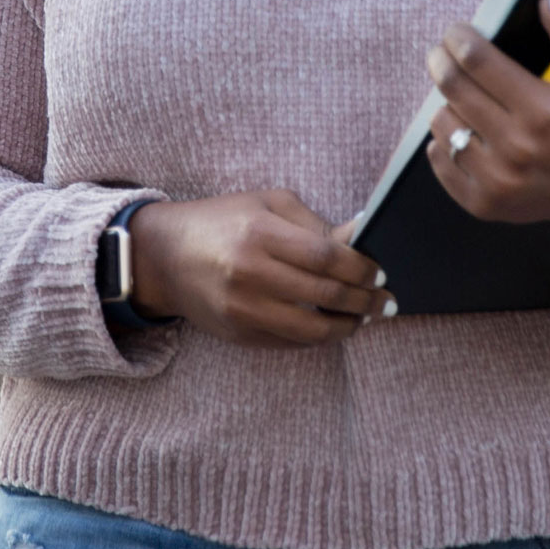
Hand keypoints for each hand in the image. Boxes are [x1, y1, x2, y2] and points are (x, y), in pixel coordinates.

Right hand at [128, 191, 387, 347]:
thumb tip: (362, 237)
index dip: (361, 268)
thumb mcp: (267, 206)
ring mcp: (242, 309)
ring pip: (312, 330)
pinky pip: (290, 342)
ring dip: (347, 327)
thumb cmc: (222, 221)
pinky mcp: (238, 334)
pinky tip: (332, 327)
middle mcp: (250, 273)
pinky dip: (318, 338)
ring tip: (363, 319)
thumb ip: (315, 224)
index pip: (327, 256)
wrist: (163, 256)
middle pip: (325, 294)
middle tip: (386, 302)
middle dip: (364, 301)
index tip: (380, 273)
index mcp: (260, 233)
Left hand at [426, 0, 549, 268]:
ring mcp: (498, 181)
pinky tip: (465, 131)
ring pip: (442, 123)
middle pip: (453, 88)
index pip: (479, 62)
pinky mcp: (482, 203)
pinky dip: (445, 140)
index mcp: (545, 112)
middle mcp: (519, 148)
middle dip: (441, 62)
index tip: (456, 32)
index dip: (459, 39)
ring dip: (449, 104)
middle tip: (441, 54)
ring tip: (465, 100)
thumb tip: (545, 1)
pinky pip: (440, 158)